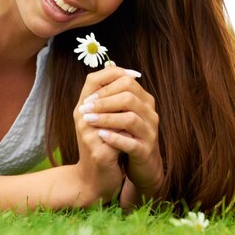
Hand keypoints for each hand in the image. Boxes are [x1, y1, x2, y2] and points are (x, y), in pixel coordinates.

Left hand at [77, 66, 163, 194]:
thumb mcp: (121, 113)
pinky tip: (100, 136)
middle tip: (84, 108)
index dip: (105, 87)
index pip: (126, 82)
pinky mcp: (145, 151)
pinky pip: (130, 142)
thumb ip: (115, 93)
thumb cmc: (127, 136)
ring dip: (105, 118)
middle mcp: (150, 114)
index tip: (87, 98)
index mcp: (144, 101)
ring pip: (129, 118)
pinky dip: (114, 137)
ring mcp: (150, 133)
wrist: (141, 167)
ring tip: (88, 121)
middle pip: (128, 97)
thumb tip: (105, 67)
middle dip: (103, 101)